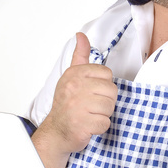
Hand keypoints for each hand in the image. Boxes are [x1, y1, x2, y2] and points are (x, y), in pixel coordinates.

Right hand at [36, 33, 116, 157]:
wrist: (56, 132)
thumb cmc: (66, 106)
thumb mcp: (71, 77)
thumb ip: (79, 56)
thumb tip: (81, 35)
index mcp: (74, 74)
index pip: (106, 74)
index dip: (103, 85)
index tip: (91, 92)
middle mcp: (75, 88)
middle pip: (111, 91)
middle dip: (105, 101)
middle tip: (91, 106)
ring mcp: (77, 106)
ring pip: (110, 107)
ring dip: (103, 114)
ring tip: (90, 115)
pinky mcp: (82, 124)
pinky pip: (105, 123)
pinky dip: (100, 127)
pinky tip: (89, 125)